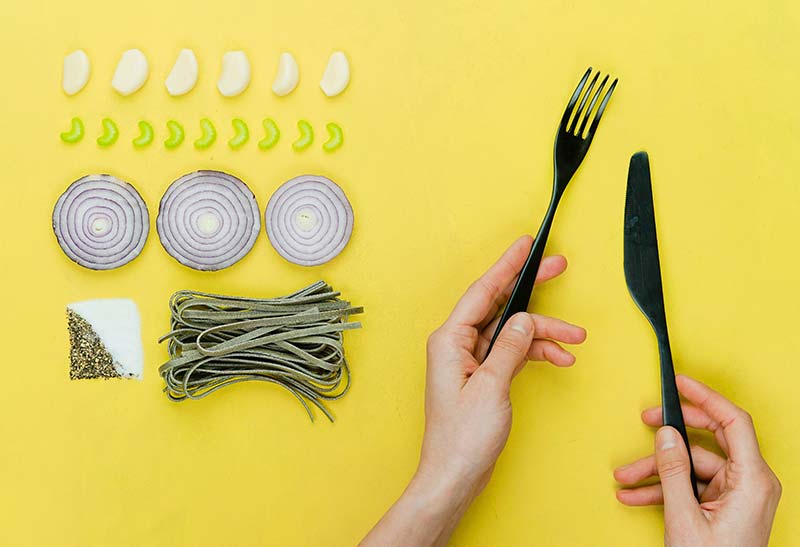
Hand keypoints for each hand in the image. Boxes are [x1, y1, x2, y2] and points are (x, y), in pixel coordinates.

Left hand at [360, 235, 585, 546]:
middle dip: (531, 289)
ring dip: (543, 332)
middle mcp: (458, 344)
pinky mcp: (484, 376)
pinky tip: (560, 357)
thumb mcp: (491, 387)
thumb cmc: (462, 438)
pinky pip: (513, 352)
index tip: (525, 245)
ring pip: (512, 331)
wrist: (455, 476)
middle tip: (558, 268)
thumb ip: (510, 348)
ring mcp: (471, 360)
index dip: (506, 266)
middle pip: (499, 306)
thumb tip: (524, 318)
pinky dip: (536, 352)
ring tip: (576, 337)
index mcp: (450, 340)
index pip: (483, 292)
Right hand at [614, 374, 781, 546]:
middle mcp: (750, 482)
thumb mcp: (685, 516)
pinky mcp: (724, 505)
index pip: (733, 422)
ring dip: (656, 469)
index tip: (680, 382)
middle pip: (708, 440)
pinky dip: (663, 488)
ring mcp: (737, 494)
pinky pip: (691, 484)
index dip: (705, 397)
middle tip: (645, 420)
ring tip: (625, 477)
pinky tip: (635, 493)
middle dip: (671, 433)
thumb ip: (673, 469)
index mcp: (752, 480)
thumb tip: (665, 432)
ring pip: (692, 465)